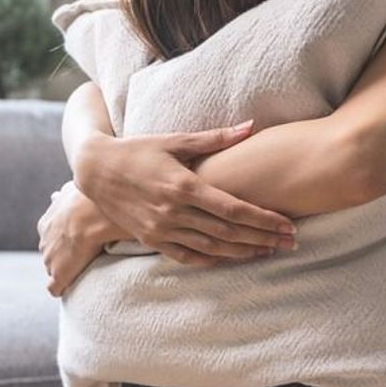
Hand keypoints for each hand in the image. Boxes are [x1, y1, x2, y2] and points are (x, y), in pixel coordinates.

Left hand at [37, 182, 120, 296]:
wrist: (89, 214)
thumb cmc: (86, 198)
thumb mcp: (71, 189)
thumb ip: (64, 192)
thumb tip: (61, 190)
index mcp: (46, 223)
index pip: (50, 235)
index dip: (63, 238)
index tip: (74, 240)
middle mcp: (44, 241)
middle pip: (50, 252)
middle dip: (61, 254)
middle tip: (78, 255)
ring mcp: (49, 259)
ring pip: (52, 268)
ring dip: (63, 270)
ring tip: (77, 272)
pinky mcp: (58, 275)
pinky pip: (54, 287)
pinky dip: (60, 288)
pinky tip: (66, 289)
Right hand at [73, 120, 297, 265]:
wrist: (95, 170)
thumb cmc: (138, 150)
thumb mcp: (175, 139)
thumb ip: (215, 138)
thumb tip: (251, 126)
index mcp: (184, 185)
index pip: (234, 208)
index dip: (264, 219)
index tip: (287, 224)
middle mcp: (174, 212)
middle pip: (228, 231)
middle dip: (263, 238)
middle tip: (290, 243)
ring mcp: (162, 229)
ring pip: (212, 247)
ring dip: (243, 252)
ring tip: (269, 251)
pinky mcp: (151, 240)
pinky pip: (187, 256)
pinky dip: (212, 260)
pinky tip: (232, 259)